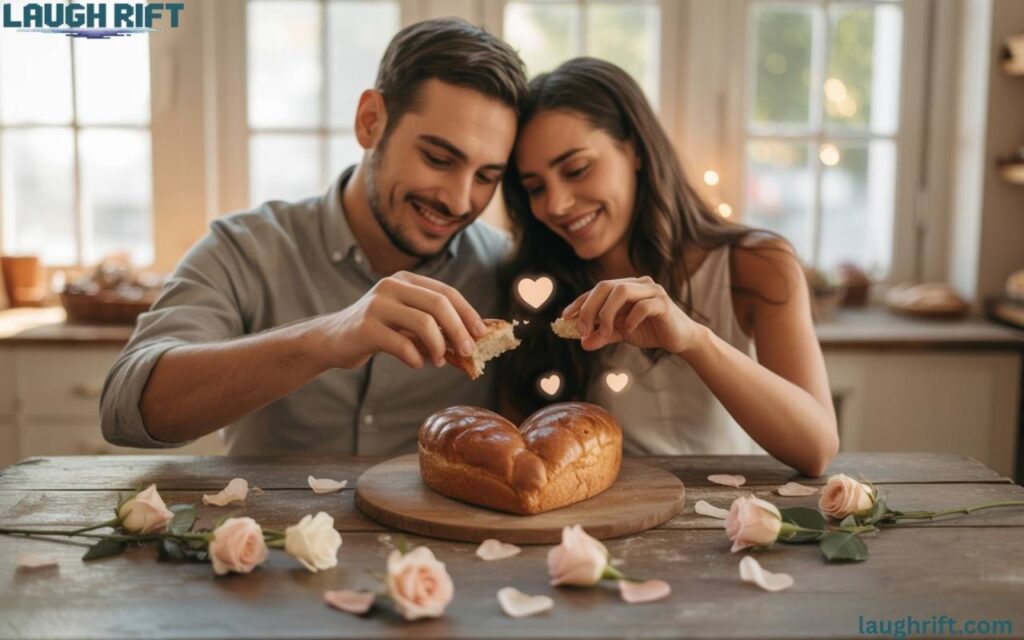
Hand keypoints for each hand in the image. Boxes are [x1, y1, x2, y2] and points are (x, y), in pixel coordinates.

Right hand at [314, 271, 485, 369]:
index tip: (481, 333)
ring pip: (424, 323)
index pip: (446, 292)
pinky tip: (416, 363)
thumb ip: (433, 325)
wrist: (333, 340)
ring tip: (439, 361)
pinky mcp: (366, 328)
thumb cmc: (377, 332)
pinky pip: (402, 345)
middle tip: (468, 351)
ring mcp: (377, 305)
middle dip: (459, 330)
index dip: (468, 312)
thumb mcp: (406, 322)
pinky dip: (416, 358)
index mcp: (405, 280)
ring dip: (439, 347)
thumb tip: (471, 338)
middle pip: (439, 304)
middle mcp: (391, 286)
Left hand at [562, 276, 702, 353]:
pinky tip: (629, 331)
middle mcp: (637, 283)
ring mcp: (652, 290)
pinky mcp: (663, 303)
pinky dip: (631, 319)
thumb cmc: (649, 331)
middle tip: (583, 329)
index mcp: (625, 286)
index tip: (565, 317)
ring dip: (608, 313)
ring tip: (606, 332)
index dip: (580, 302)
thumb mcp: (621, 333)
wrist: (680, 339)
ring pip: (622, 291)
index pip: (597, 289)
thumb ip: (603, 335)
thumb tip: (583, 344)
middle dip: (590, 307)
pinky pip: (642, 306)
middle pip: (606, 285)